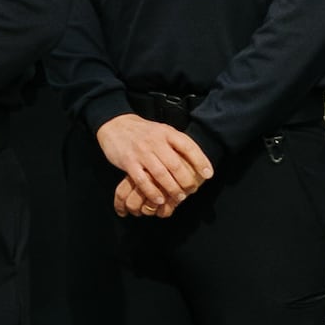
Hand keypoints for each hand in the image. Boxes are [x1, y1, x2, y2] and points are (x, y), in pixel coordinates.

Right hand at [98, 112, 212, 219]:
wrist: (116, 125)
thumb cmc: (143, 132)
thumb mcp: (162, 131)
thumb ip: (177, 143)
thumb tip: (198, 161)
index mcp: (167, 133)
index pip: (188, 147)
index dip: (200, 161)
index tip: (208, 175)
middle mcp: (155, 142)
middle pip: (176, 165)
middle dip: (187, 181)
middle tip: (192, 190)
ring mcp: (141, 152)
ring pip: (161, 174)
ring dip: (172, 189)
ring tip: (179, 198)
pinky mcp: (128, 162)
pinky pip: (143, 181)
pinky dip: (152, 192)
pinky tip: (159, 199)